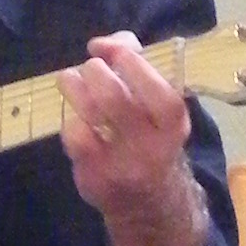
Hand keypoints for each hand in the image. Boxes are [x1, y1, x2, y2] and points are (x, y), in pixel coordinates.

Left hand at [58, 32, 211, 245]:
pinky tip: (75, 117)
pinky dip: (70, 119)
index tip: (114, 50)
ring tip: (71, 79)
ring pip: (88, 114)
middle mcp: (151, 148)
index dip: (131, 62)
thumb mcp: (158, 105)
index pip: (158, 92)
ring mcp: (120, 166)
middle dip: (95, 71)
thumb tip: (103, 42)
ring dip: (74, 85)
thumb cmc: (152, 137)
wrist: (149, 203)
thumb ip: (138, 65)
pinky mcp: (94, 178)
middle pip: (113, 98)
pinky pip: (74, 136)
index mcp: (174, 126)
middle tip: (92, 68)